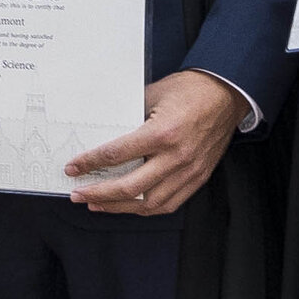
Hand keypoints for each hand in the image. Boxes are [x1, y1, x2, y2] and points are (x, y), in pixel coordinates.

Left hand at [61, 70, 246, 215]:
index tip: (73, 168)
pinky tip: (129, 206)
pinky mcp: (198, 177)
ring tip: (98, 205)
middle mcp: (176, 157)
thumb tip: (102, 131)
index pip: (116, 155)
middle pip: (129, 187)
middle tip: (78, 194)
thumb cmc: (190, 90)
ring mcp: (189, 170)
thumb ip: (128, 115)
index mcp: (162, 133)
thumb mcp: (152, 94)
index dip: (90, 163)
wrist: (226, 93)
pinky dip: (146, 209)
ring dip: (119, 207)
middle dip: (99, 193)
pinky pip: (170, 203)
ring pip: (149, 203)